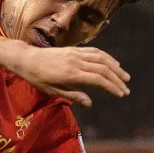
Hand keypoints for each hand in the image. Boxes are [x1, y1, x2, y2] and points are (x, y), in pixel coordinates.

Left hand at [8, 44, 130, 106]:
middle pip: (103, 69)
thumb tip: (90, 103)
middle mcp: (76, 62)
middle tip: (126, 90)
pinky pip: (95, 52)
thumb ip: (72, 95)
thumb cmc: (37, 78)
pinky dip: (107, 58)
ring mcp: (76, 53)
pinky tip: (113, 64)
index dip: (111, 87)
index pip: (98, 80)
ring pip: (102, 58)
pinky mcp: (75, 49)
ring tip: (125, 77)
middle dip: (117, 80)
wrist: (27, 58)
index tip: (120, 94)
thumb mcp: (52, 91)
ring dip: (116, 68)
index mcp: (71, 74)